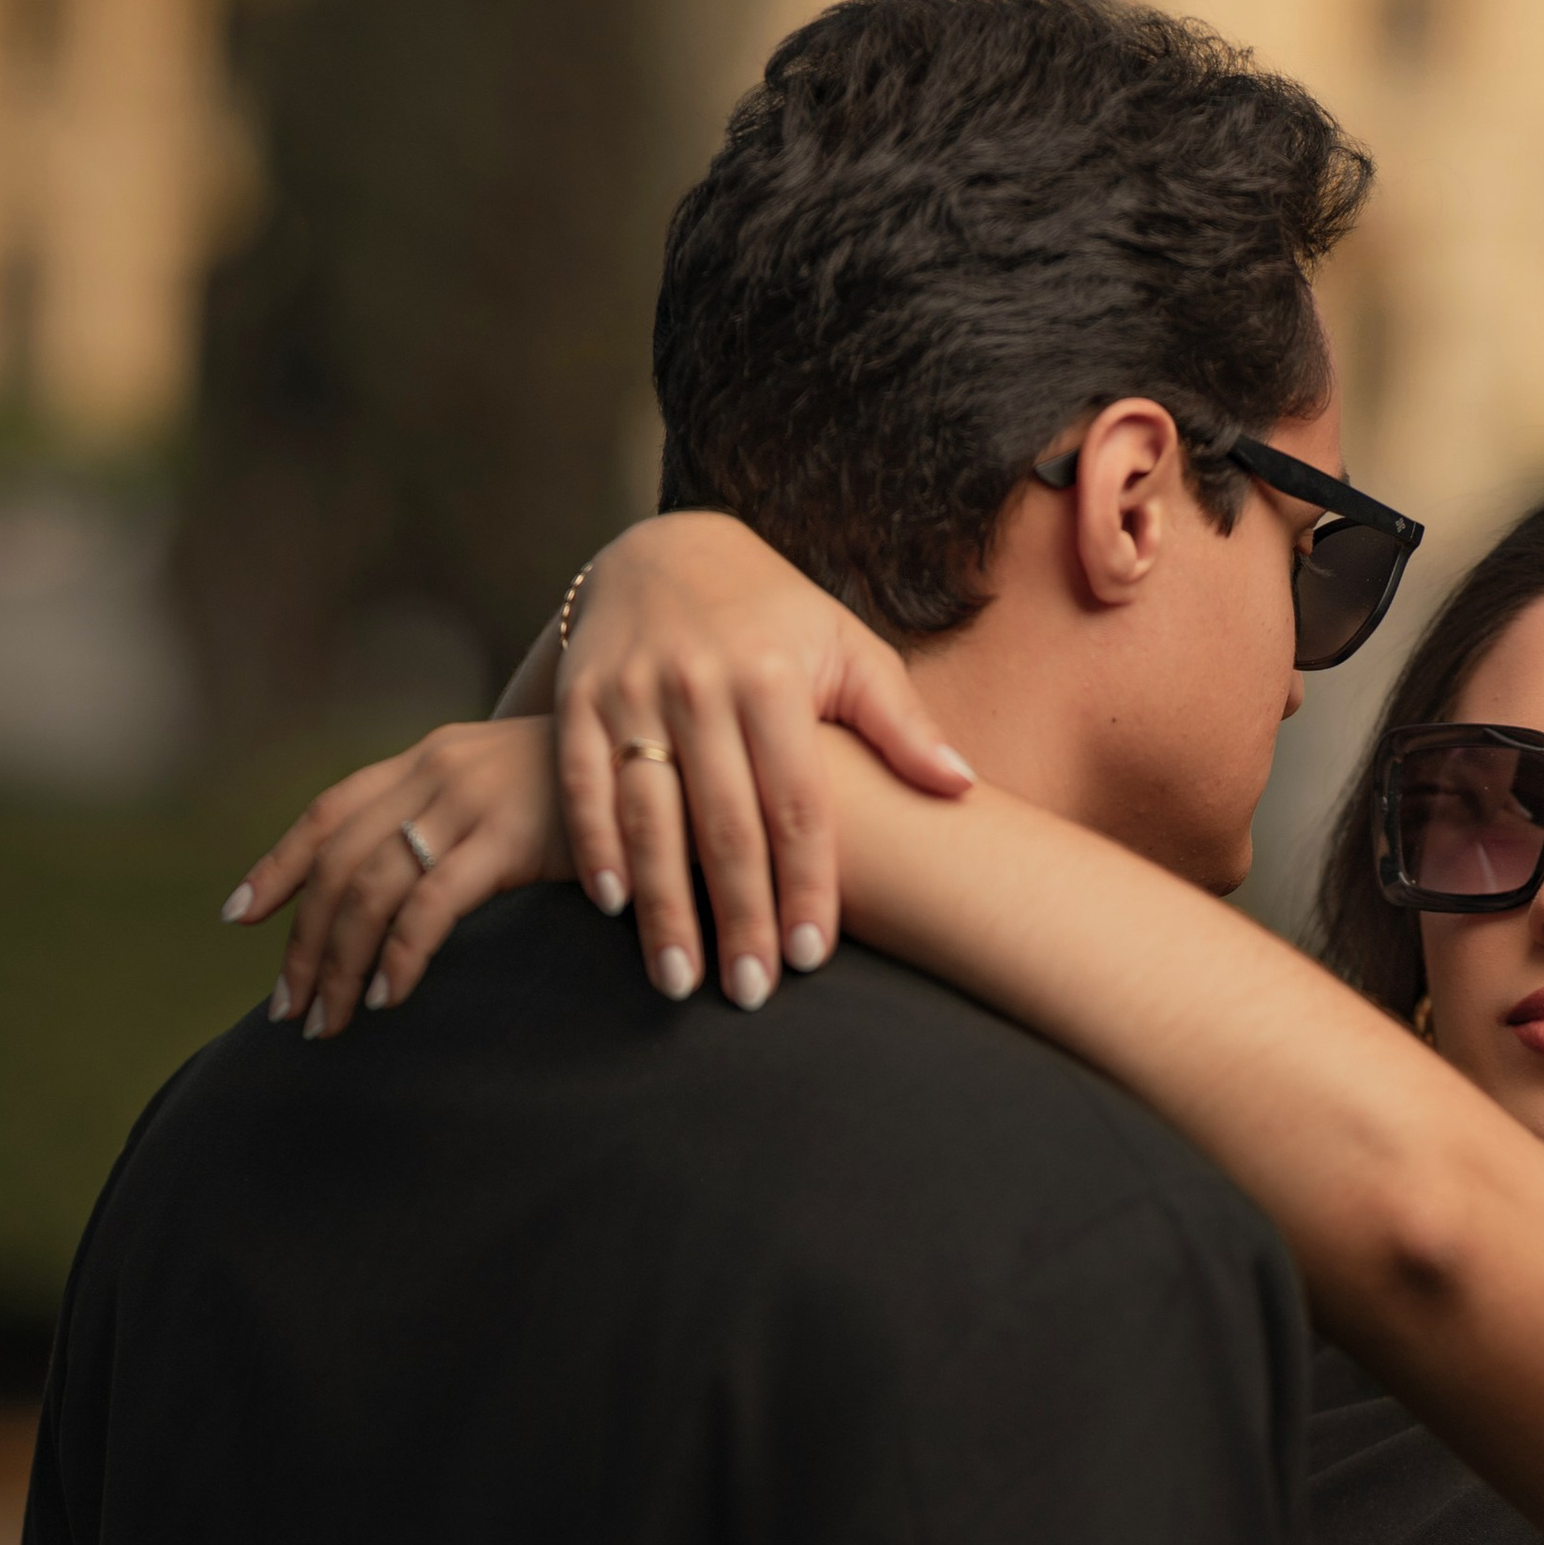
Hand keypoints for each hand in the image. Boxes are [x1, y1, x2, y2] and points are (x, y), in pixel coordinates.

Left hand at [230, 719, 571, 1038]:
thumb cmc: (604, 794)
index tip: (238, 917)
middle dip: (304, 943)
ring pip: (369, 889)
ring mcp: (469, 802)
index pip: (330, 812)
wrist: (672, 757)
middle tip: (289, 1010)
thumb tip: (420, 889)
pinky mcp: (508, 839)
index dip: (278, 865)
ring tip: (329, 1022)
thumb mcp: (518, 795)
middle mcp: (436, 772)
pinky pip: (430, 906)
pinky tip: (389, 999)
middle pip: (337, 863)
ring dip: (340, 965)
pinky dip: (399, 957)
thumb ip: (466, 826)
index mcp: (430, 759)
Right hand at [549, 512, 972, 1008]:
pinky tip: (612, 907)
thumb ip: (901, 722)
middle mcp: (701, 684)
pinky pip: (583, 784)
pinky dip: (594, 845)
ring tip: (679, 980)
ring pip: (650, 815)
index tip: (809, 956)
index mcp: (774, 678)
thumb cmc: (773, 616)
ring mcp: (634, 692)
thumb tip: (963, 787)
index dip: (805, 883)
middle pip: (725, 823)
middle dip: (738, 915)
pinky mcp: (580, 698)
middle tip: (751, 994)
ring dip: (664, 904)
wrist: (664, 550)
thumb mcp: (846, 648)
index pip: (797, 803)